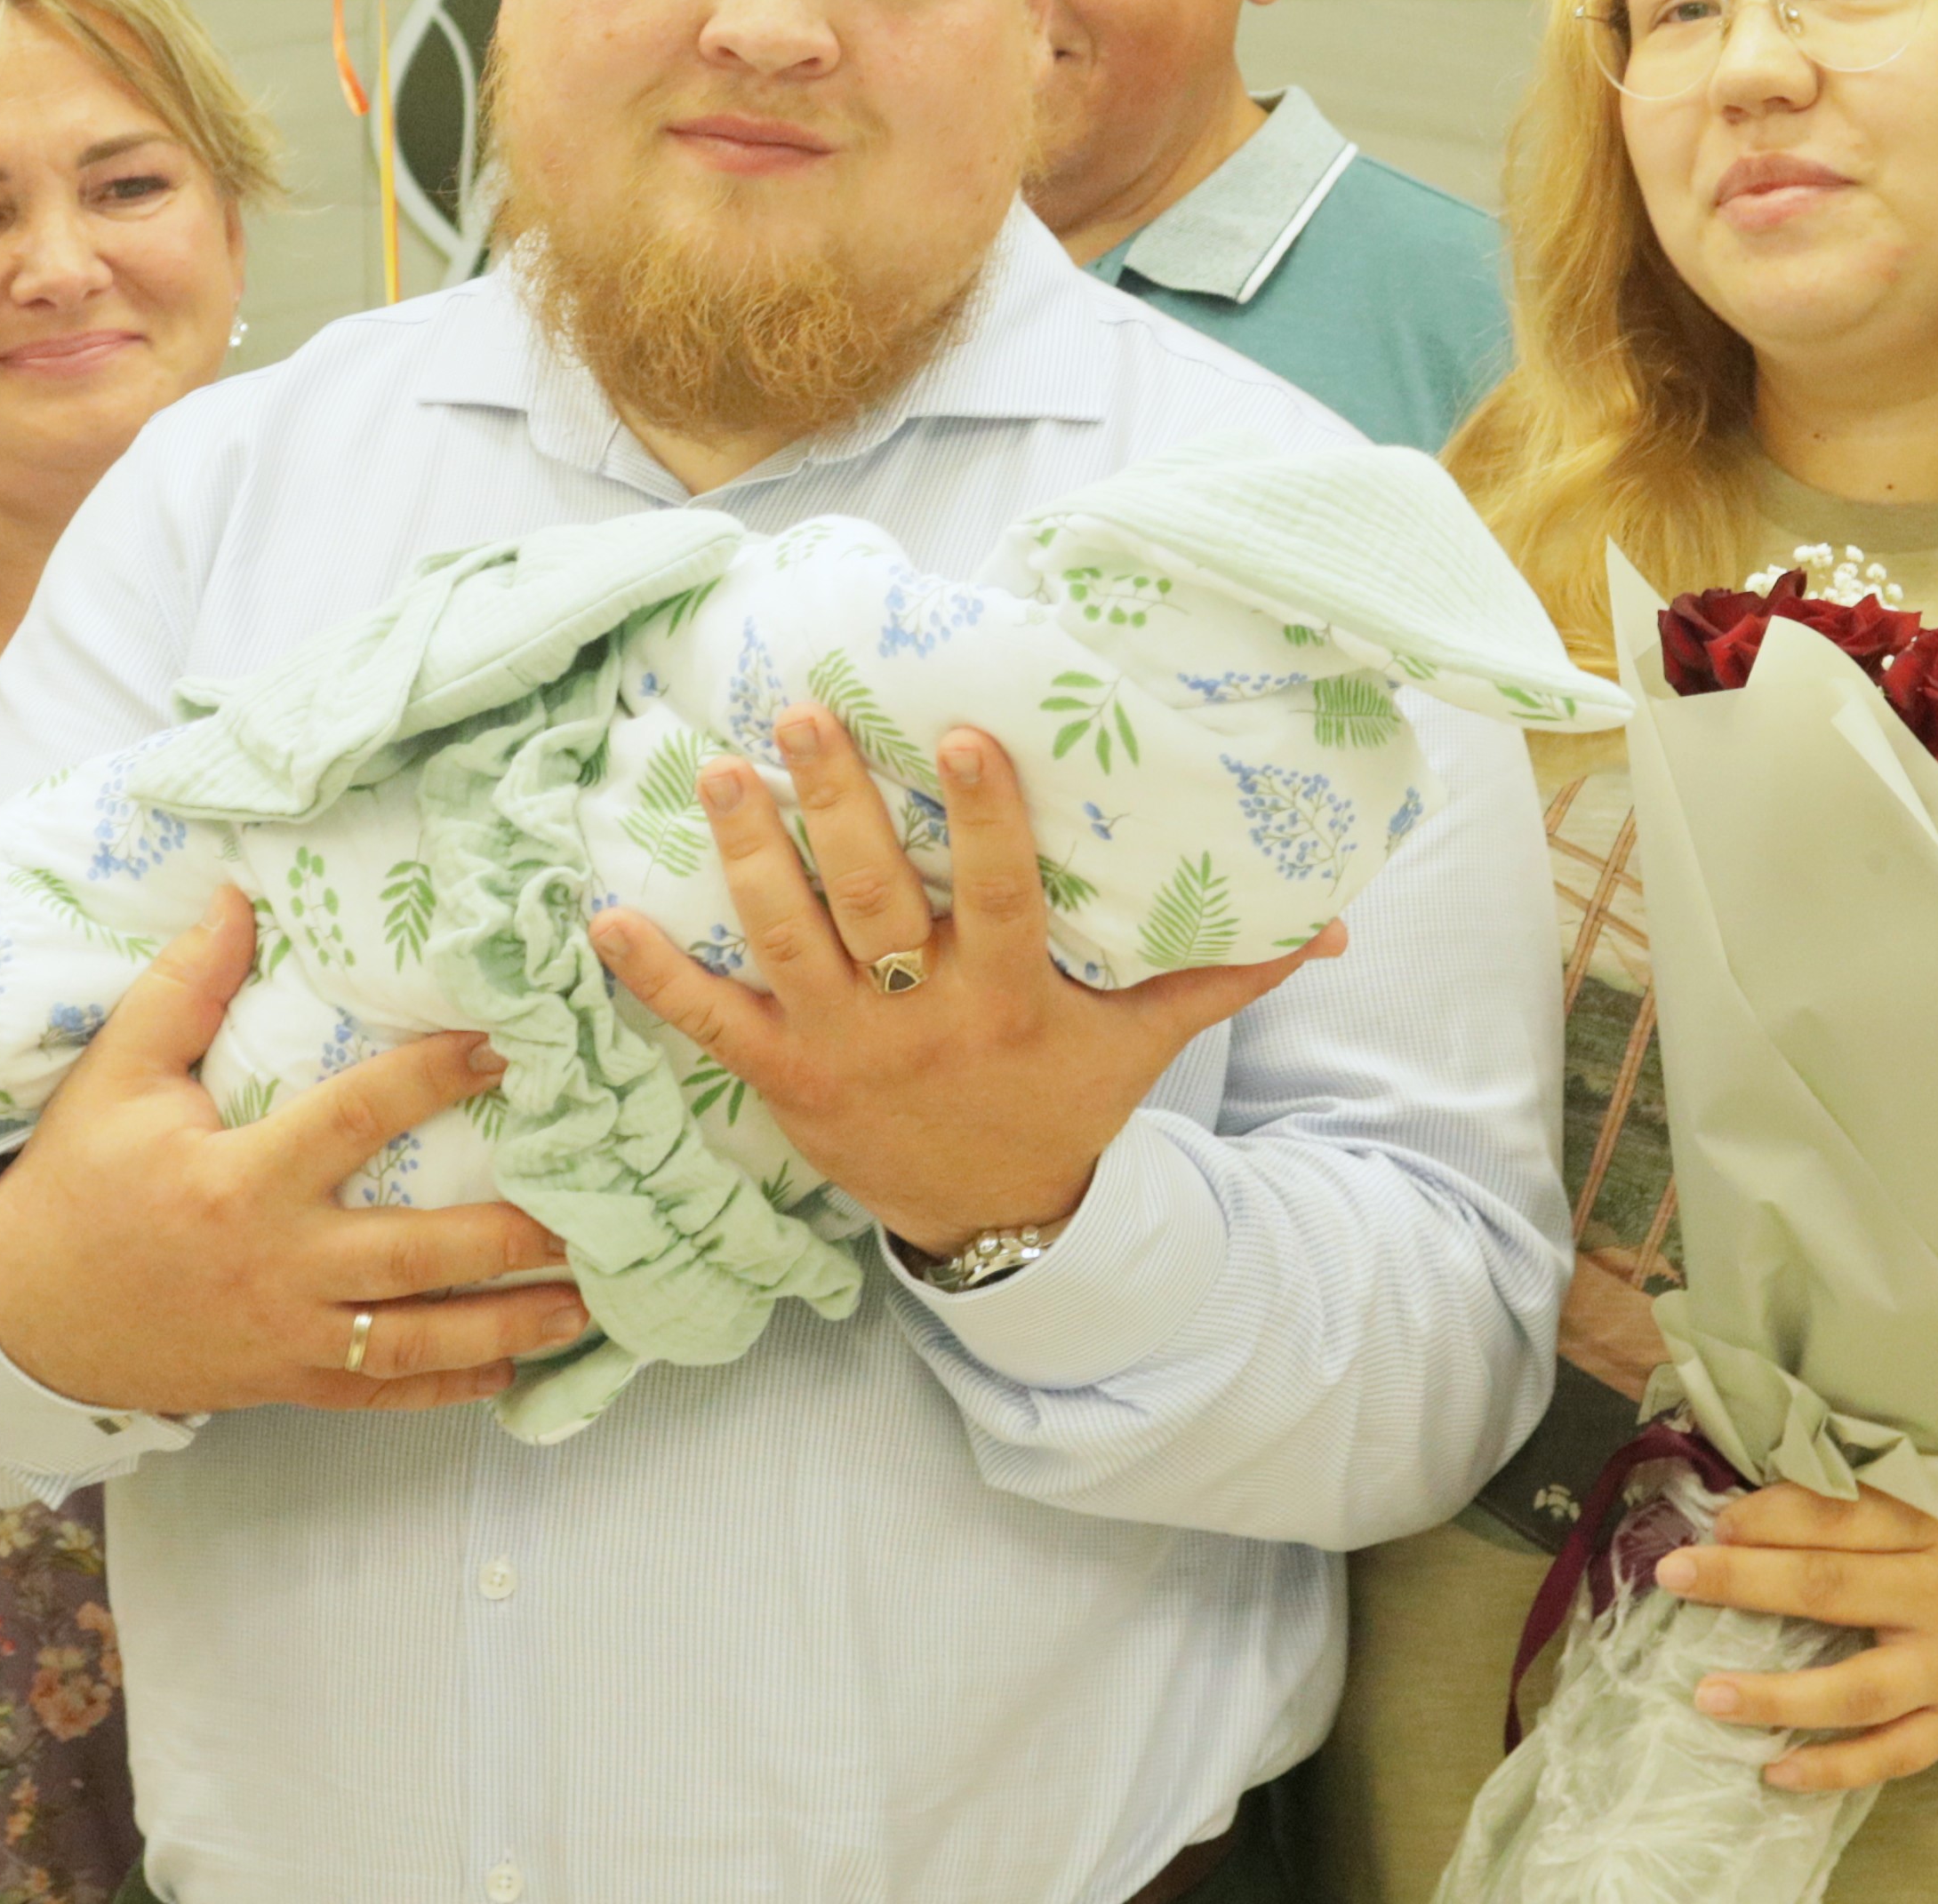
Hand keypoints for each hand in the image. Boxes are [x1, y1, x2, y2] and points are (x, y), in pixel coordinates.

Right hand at [0, 891, 591, 1416]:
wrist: (18, 1315)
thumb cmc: (76, 1183)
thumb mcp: (116, 1077)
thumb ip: (183, 989)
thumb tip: (239, 896)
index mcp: (240, 1180)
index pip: (358, 1119)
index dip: (435, 1078)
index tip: (508, 1044)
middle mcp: (276, 1265)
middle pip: (417, 1255)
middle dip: (512, 1237)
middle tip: (597, 1210)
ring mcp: (285, 1336)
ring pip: (417, 1338)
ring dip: (509, 1323)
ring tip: (589, 1304)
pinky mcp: (284, 1382)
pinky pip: (380, 1391)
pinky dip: (450, 1385)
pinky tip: (514, 1366)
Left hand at [584, 705, 1337, 1259]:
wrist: (993, 1220)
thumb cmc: (1069, 1099)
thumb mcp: (1150, 1042)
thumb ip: (1228, 972)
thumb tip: (1335, 922)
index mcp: (1010, 998)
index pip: (999, 893)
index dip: (986, 814)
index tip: (962, 731)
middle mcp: (920, 1019)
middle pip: (873, 901)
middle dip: (834, 805)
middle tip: (798, 717)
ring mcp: (840, 1050)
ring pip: (783, 942)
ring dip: (745, 855)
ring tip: (716, 768)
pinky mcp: (779, 1080)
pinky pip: (705, 1023)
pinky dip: (652, 972)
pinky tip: (602, 912)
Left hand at [1655, 1478, 1937, 1791]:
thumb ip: (1879, 1498)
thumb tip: (1771, 1498)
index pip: (1844, 1515)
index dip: (1774, 1513)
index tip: (1715, 1516)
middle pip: (1834, 1587)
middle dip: (1746, 1581)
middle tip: (1674, 1575)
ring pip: (1858, 1689)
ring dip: (1777, 1695)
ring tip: (1707, 1694)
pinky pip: (1895, 1754)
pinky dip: (1836, 1769)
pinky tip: (1775, 1772)